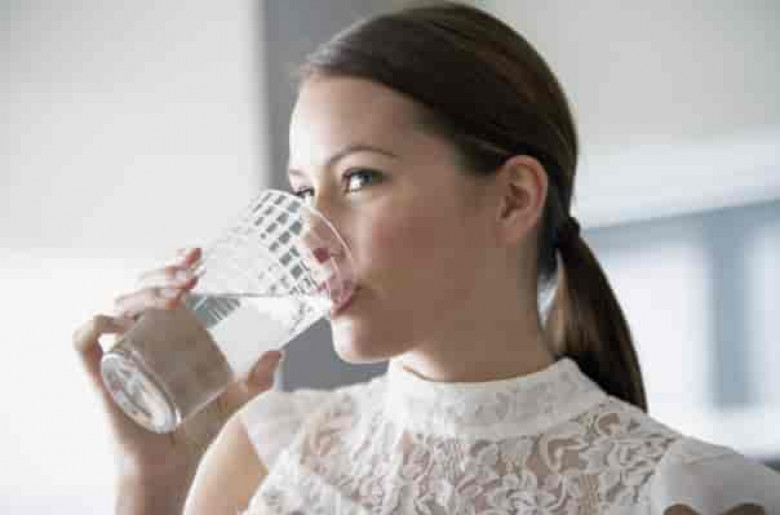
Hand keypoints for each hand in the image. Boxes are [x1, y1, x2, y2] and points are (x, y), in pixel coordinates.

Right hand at [73, 248, 283, 507]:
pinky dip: (93, 326)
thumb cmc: (198, 424)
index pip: (166, 284)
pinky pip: (85, 343)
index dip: (175, 262)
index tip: (197, 252)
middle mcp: (143, 334)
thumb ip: (258, 377)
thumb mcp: (235, 396)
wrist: (174, 462)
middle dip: (165, 274)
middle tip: (193, 278)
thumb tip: (279, 352)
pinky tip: (116, 323)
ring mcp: (123, 351)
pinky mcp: (103, 374)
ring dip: (145, 293)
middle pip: (142, 289)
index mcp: (170, 330)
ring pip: (119, 307)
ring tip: (178, 297)